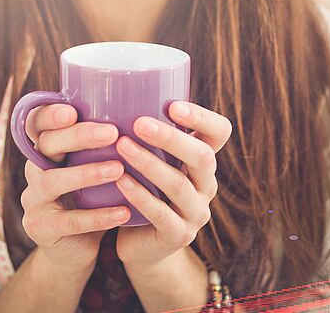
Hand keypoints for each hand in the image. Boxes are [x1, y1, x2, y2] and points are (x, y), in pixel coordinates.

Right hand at [20, 104, 130, 270]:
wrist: (77, 249)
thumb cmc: (93, 196)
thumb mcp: (95, 167)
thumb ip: (106, 143)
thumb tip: (148, 111)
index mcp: (46, 148)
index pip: (37, 123)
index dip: (49, 115)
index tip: (72, 111)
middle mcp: (34, 170)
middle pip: (46, 145)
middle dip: (77, 136)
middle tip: (112, 132)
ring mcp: (33, 200)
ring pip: (52, 182)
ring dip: (86, 174)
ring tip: (119, 169)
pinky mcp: (41, 229)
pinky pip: (68, 222)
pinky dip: (97, 216)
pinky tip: (123, 212)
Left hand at [113, 101, 231, 270]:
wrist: (141, 243)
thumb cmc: (142, 186)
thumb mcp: (151, 158)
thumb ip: (144, 131)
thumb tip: (110, 86)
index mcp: (202, 159)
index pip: (219, 132)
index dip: (202, 117)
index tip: (172, 105)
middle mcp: (206, 184)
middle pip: (202, 157)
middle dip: (171, 138)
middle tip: (139, 122)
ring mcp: (196, 212)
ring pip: (179, 184)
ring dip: (149, 163)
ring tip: (121, 146)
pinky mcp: (178, 236)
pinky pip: (161, 215)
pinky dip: (140, 195)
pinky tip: (120, 180)